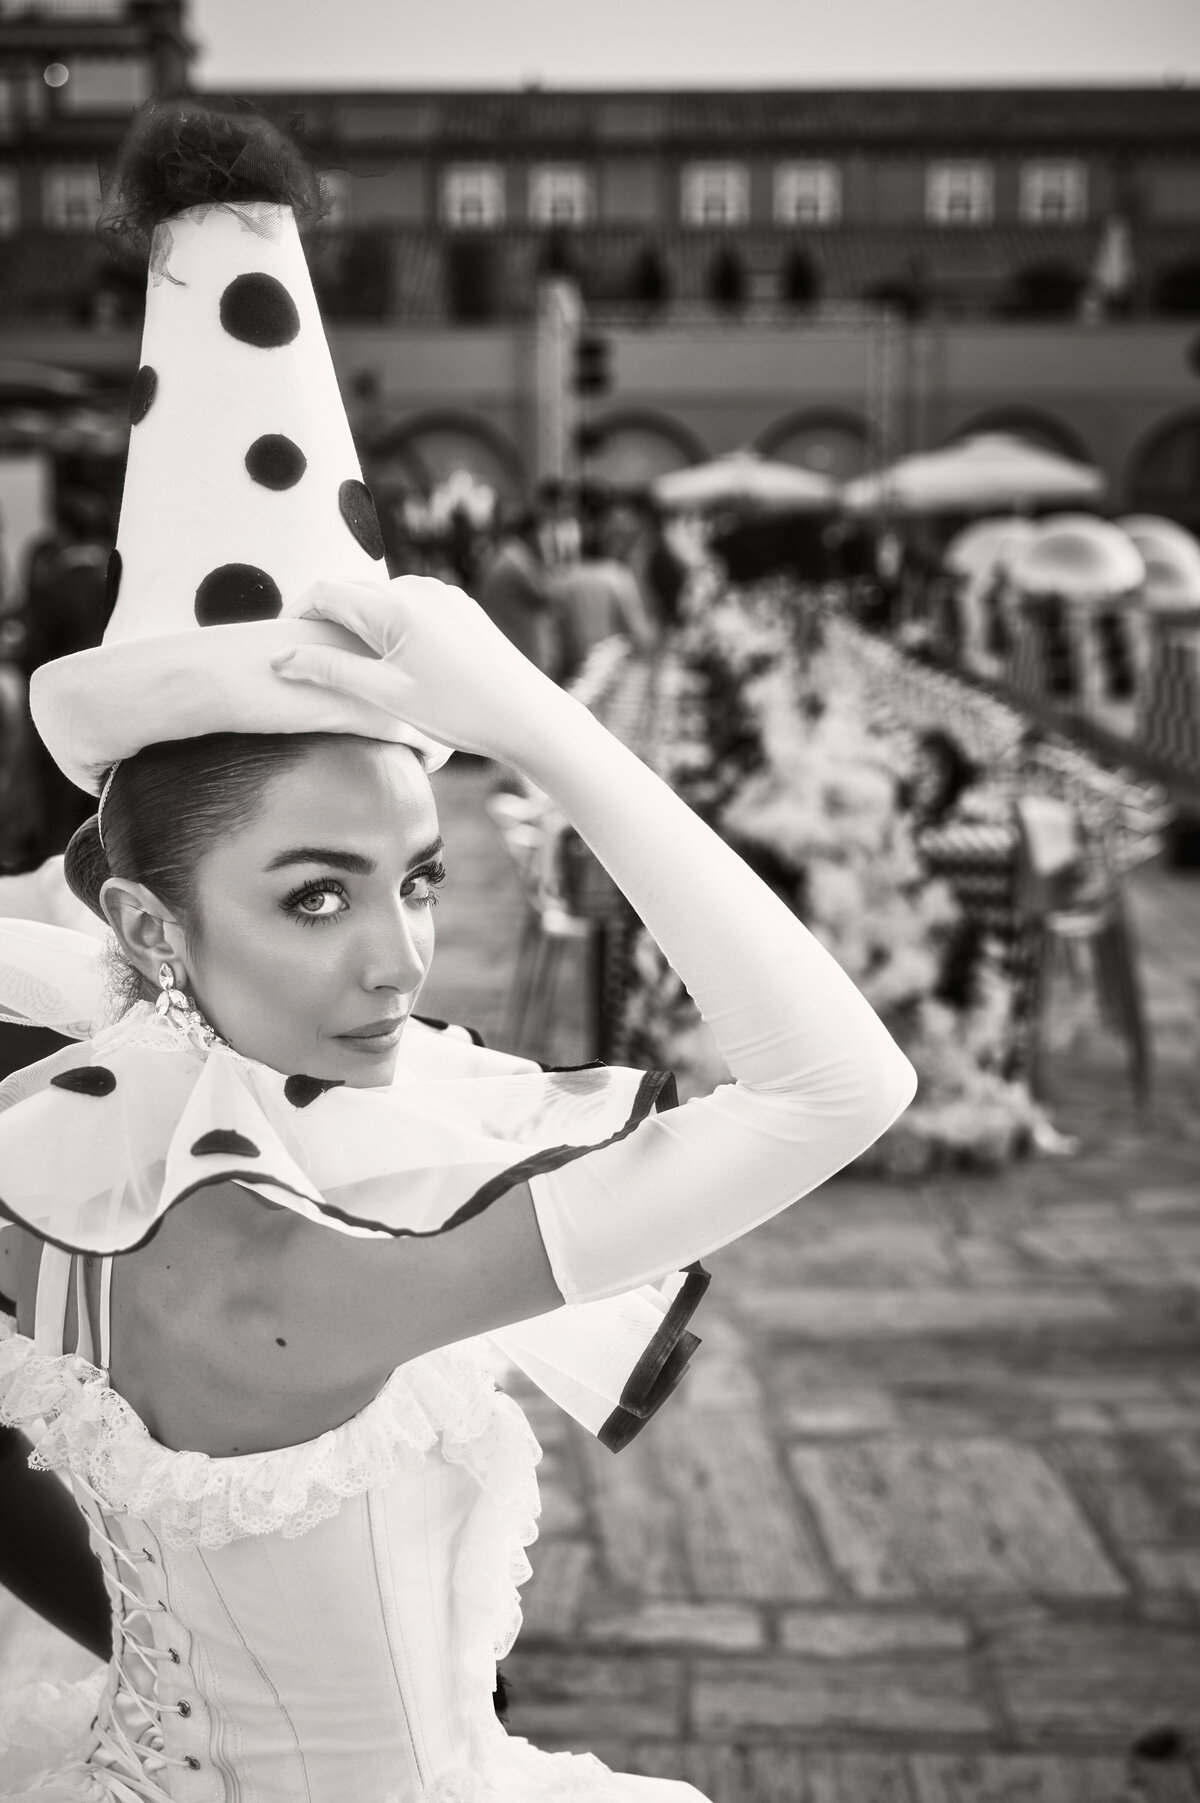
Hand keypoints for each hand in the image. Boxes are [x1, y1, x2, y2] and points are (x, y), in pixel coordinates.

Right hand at [273, 576, 566, 763]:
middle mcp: (418, 588)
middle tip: (305, 653)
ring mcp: (443, 593)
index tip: (281, 643)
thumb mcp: (386, 695)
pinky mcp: (460, 605)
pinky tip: (389, 656)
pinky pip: (410, 604)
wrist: (528, 715)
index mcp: (395, 606)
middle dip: (325, 617)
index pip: (325, 591)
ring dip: (357, 619)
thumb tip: (281, 659)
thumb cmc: (458, 711)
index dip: (296, 613)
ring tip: (344, 658)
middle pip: (352, 590)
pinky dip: (388, 622)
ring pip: (382, 596)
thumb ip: (330, 671)